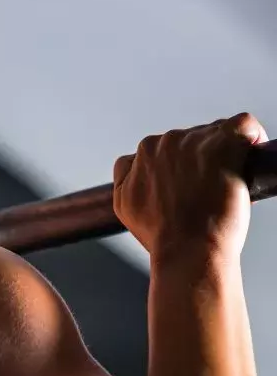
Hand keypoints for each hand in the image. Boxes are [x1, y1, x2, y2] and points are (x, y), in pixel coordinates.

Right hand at [113, 113, 267, 260]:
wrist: (187, 250)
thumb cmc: (163, 237)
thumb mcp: (124, 206)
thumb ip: (126, 179)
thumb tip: (136, 169)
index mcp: (141, 154)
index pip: (164, 148)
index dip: (179, 166)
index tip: (188, 185)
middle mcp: (164, 143)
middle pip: (190, 139)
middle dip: (201, 159)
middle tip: (207, 191)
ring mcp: (194, 142)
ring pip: (216, 134)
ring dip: (224, 155)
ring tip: (223, 186)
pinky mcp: (224, 144)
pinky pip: (243, 125)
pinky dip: (251, 138)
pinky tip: (248, 160)